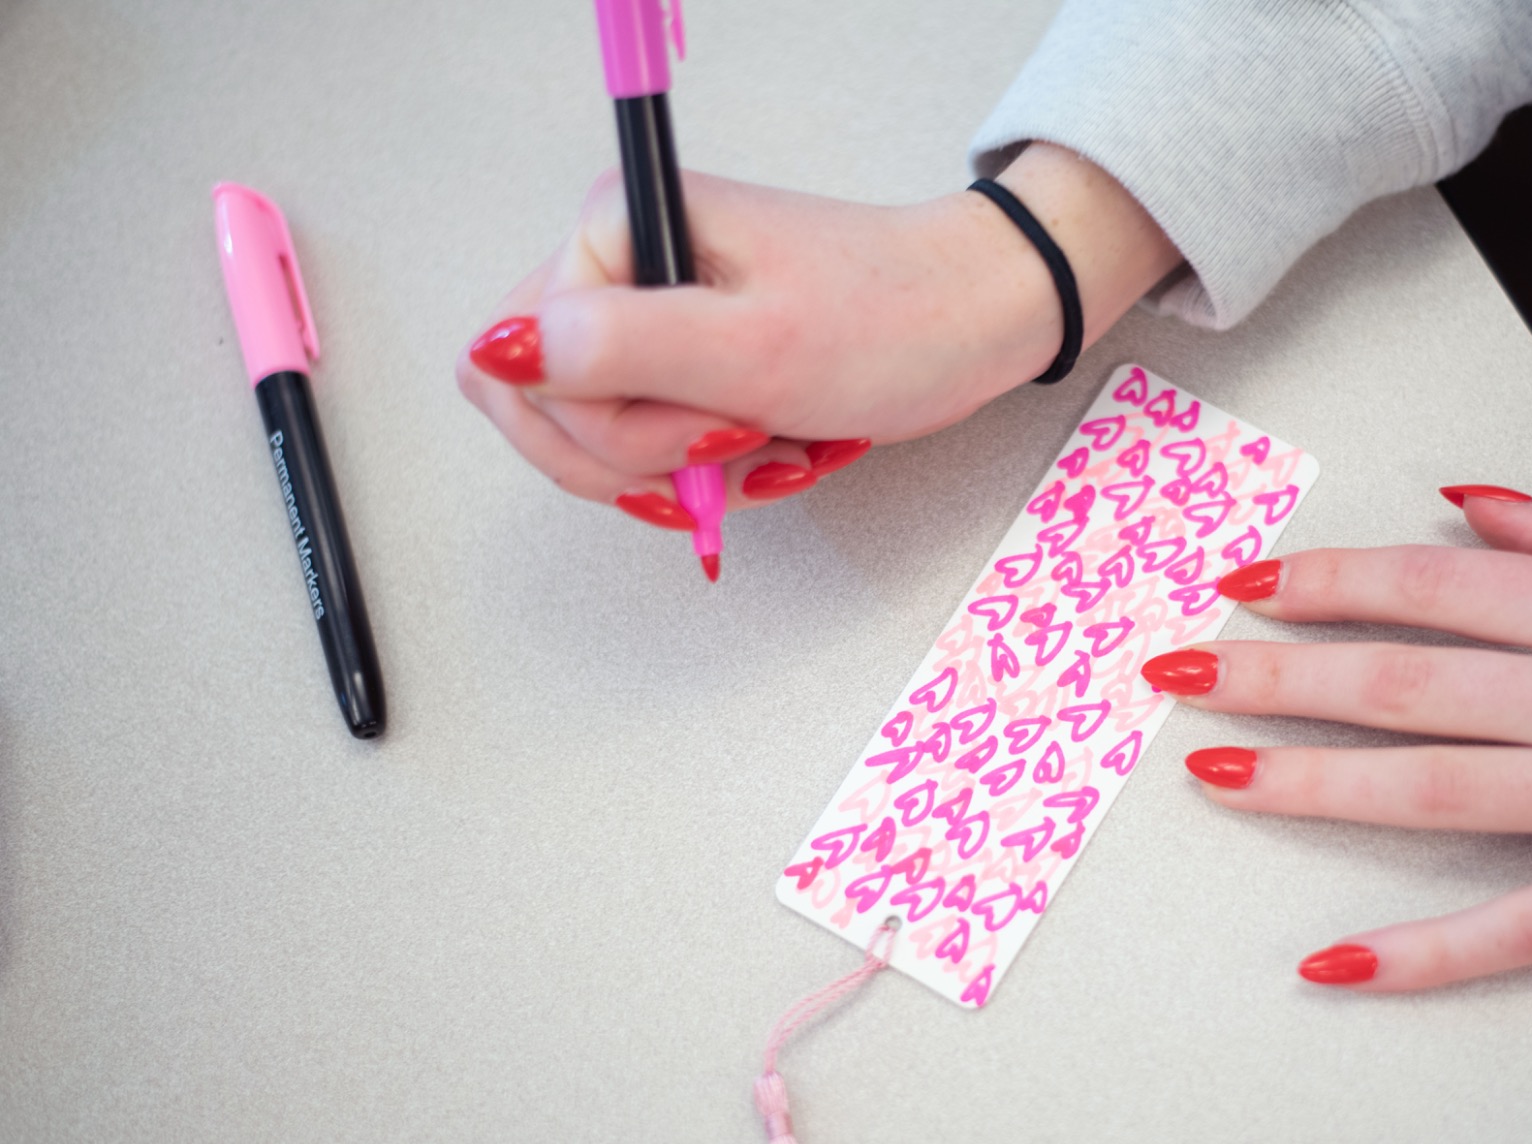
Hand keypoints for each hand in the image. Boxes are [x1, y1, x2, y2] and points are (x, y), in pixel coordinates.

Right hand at [456, 145, 1180, 522]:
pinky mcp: (691, 360)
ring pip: (605, 441)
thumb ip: (614, 350)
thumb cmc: (892, 321)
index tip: (702, 429)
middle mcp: (621, 267)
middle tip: (735, 441)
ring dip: (690, 471)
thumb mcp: (752, 349)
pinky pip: (659, 448)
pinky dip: (719, 471)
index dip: (603, 428)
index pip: (514, 368)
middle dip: (642, 458)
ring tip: (774, 441)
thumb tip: (499, 353)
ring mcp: (654, 316)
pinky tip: (782, 446)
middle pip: (548, 411)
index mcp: (616, 234)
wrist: (981, 320)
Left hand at [1144, 491, 1531, 990]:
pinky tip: (1337, 962)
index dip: (1321, 582)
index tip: (1241, 583)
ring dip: (1309, 781)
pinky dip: (1425, 950)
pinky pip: (1522, 928)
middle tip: (1173, 675)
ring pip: (1434, 788)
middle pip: (1401, 681)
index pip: (1427, 587)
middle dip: (1272, 673)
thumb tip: (1467, 511)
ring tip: (1215, 774)